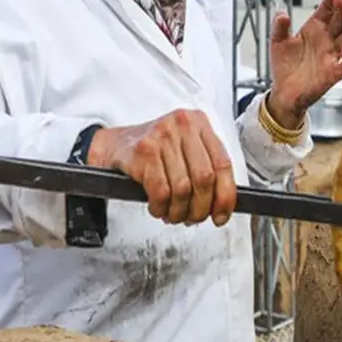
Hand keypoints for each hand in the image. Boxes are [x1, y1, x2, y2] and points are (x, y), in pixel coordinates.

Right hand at [87, 109, 236, 225]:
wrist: (115, 144)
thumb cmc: (154, 149)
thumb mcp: (184, 148)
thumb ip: (205, 167)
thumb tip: (222, 203)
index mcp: (199, 123)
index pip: (223, 164)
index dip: (225, 196)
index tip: (221, 214)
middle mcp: (183, 126)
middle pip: (204, 178)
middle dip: (200, 207)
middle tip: (194, 218)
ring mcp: (162, 137)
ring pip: (182, 188)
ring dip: (179, 211)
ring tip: (174, 215)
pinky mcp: (143, 151)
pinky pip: (160, 191)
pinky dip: (161, 207)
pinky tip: (158, 207)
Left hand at [269, 0, 341, 126]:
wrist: (283, 92)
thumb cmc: (284, 66)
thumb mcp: (277, 43)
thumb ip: (279, 28)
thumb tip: (282, 13)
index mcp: (315, 29)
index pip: (328, 10)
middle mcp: (327, 40)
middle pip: (341, 21)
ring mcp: (332, 56)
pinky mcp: (333, 73)